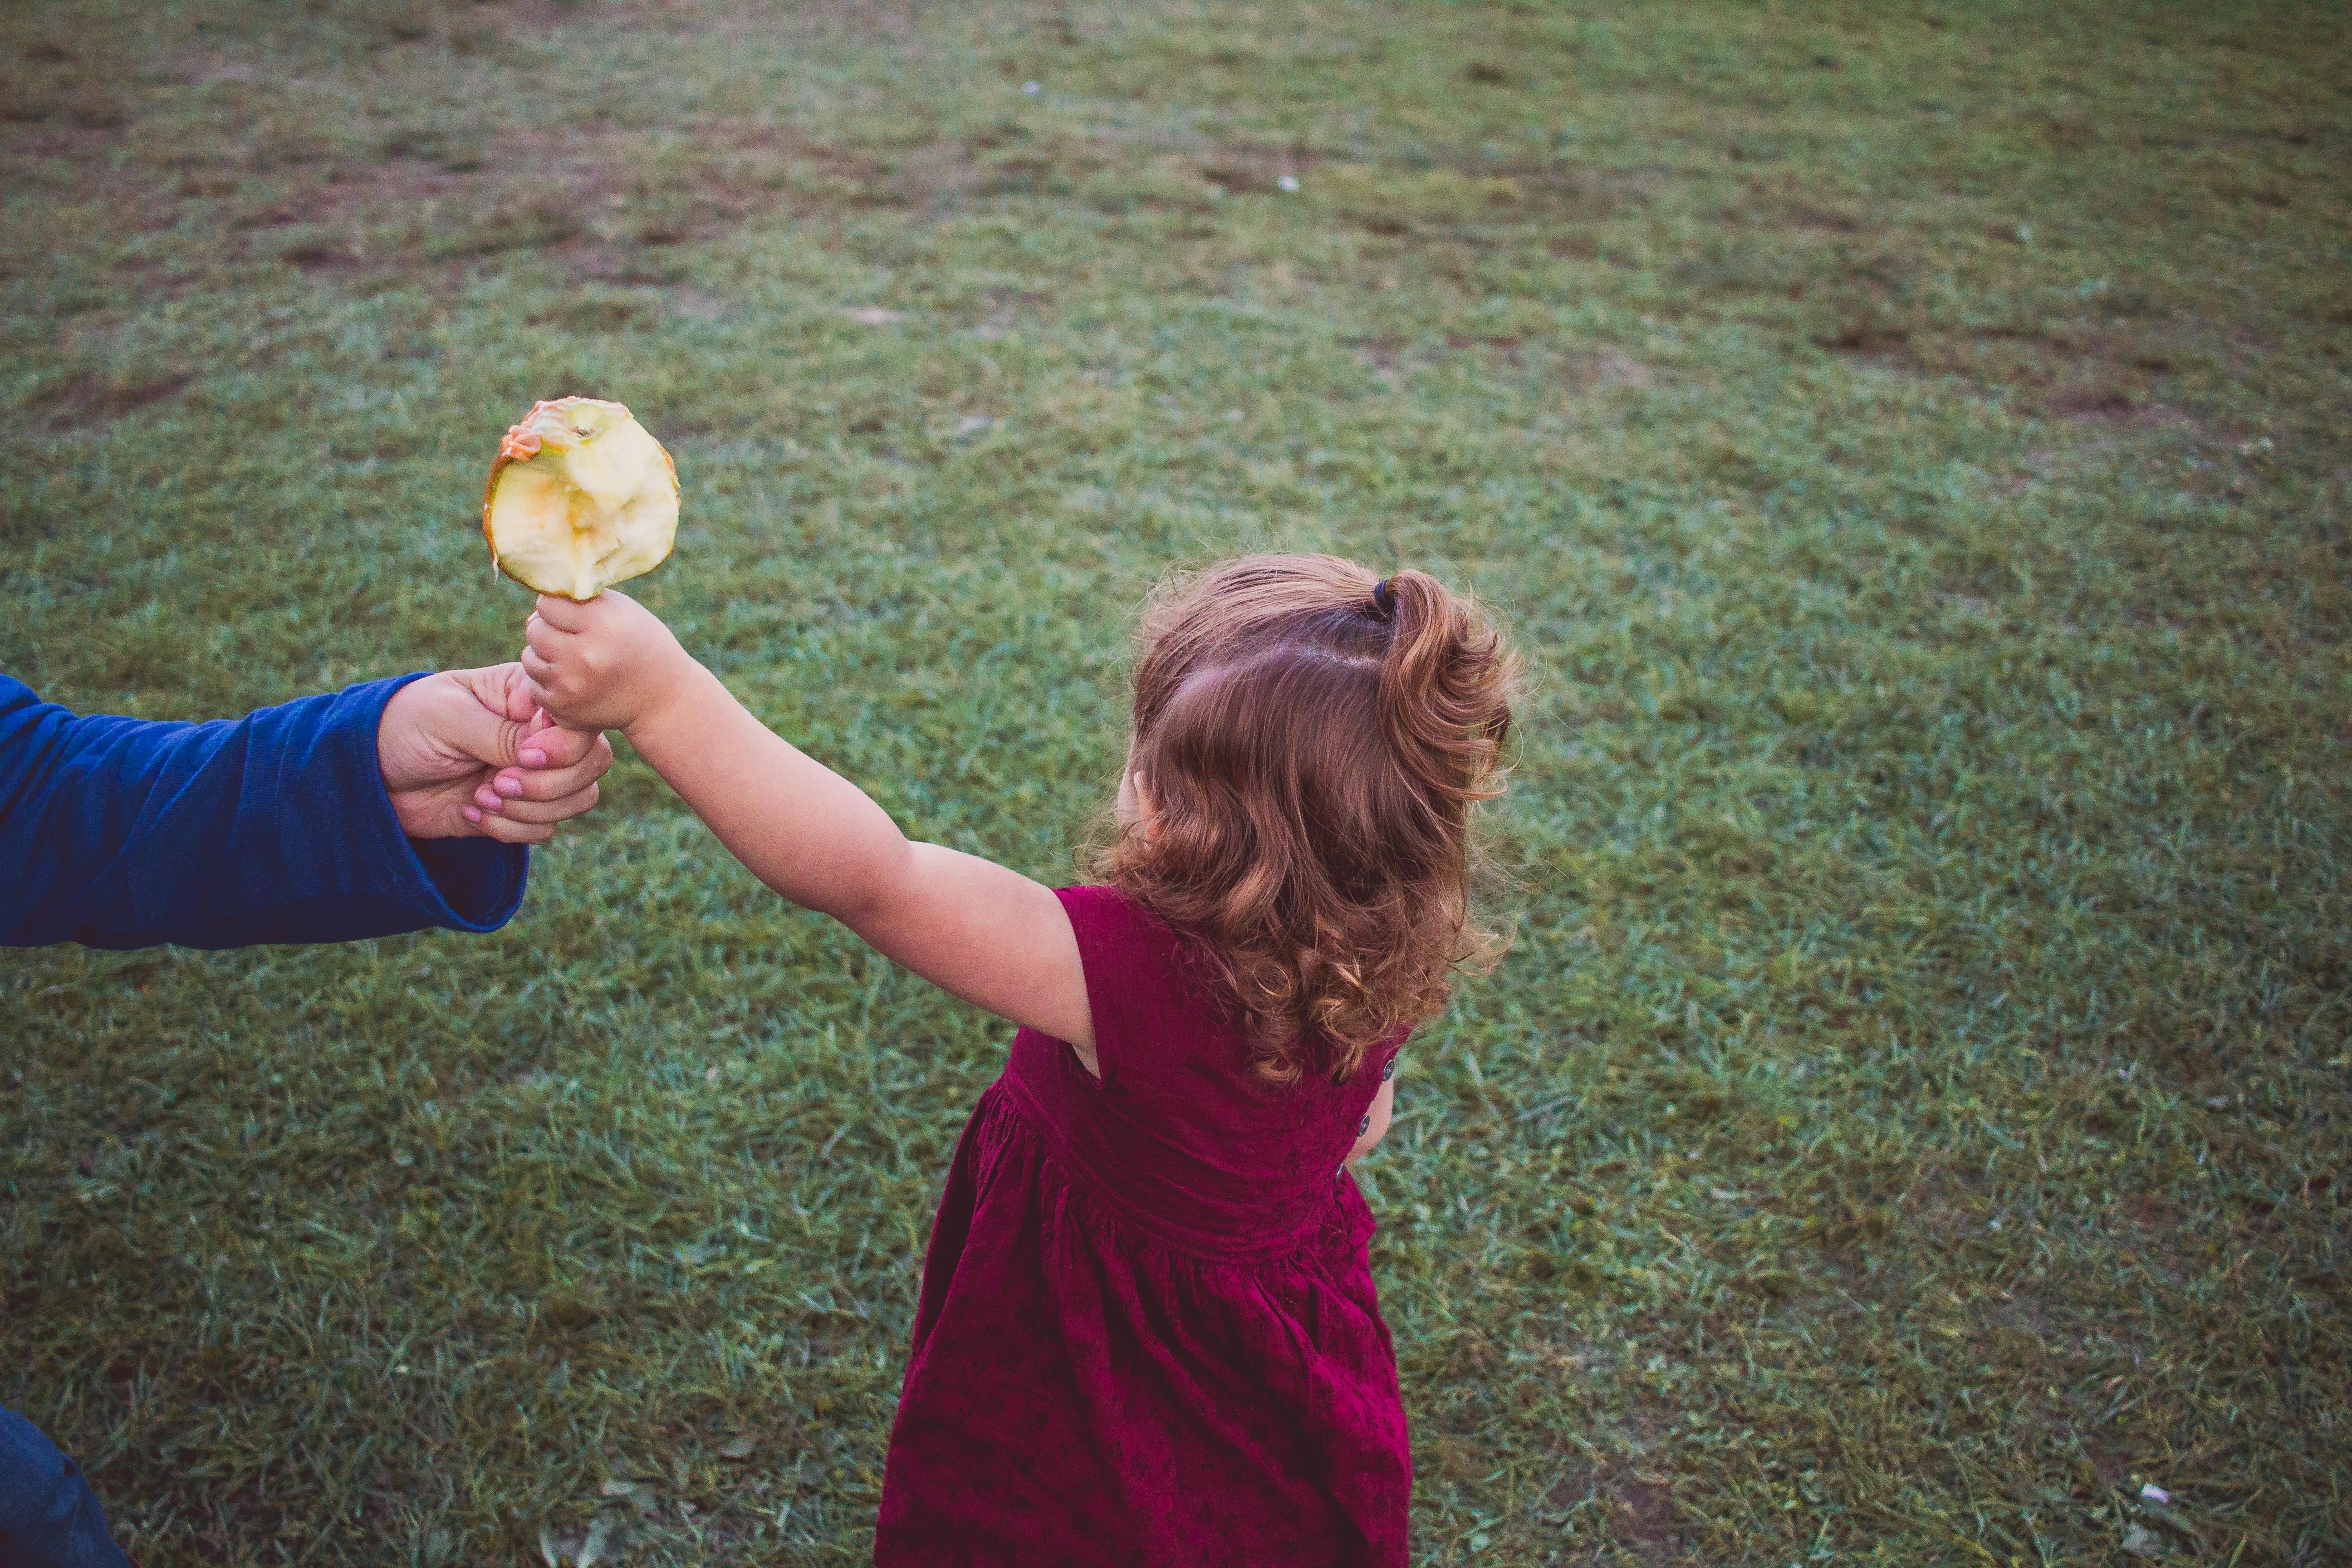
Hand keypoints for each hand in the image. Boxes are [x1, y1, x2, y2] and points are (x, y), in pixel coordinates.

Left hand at [377, 664, 613, 842]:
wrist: (365, 774)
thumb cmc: (402, 727)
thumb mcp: (448, 719)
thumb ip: (501, 733)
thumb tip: (545, 751)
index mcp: (527, 697)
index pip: (580, 722)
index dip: (564, 747)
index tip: (522, 759)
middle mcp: (538, 734)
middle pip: (592, 763)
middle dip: (548, 784)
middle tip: (496, 783)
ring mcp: (531, 773)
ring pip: (578, 799)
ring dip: (530, 810)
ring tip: (481, 798)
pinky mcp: (518, 809)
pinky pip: (546, 829)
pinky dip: (512, 829)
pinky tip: (472, 812)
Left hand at [520, 590, 694, 734]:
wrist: (663, 699)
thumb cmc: (641, 645)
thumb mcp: (622, 610)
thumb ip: (579, 600)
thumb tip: (533, 614)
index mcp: (603, 623)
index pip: (547, 603)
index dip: (559, 607)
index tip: (574, 616)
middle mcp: (585, 654)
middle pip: (534, 630)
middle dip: (550, 631)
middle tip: (575, 639)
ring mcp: (572, 684)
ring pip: (529, 658)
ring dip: (546, 657)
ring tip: (574, 660)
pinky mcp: (564, 708)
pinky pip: (533, 685)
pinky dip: (548, 682)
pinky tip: (573, 680)